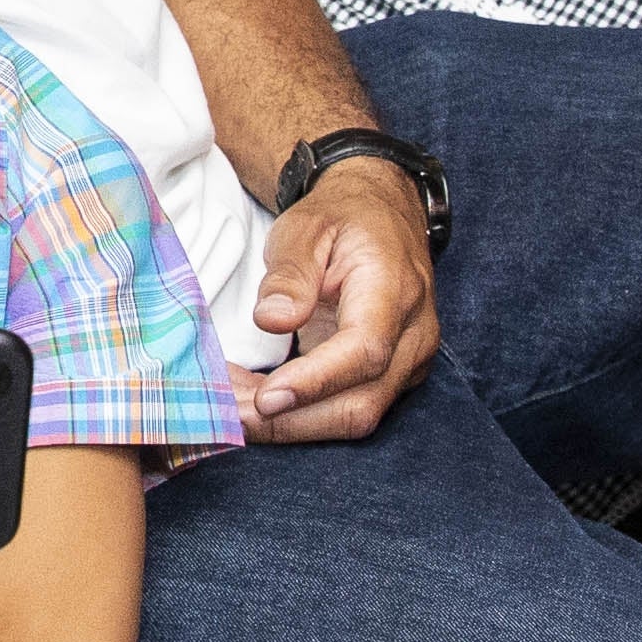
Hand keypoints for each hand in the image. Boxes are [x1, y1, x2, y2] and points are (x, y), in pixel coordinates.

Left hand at [244, 157, 439, 444]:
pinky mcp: (391, 378)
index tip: (266, 397)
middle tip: (228, 411)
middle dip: (291, 419)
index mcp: (394, 291)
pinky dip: (301, 417)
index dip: (316, 382)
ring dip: (291, 424)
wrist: (383, 217)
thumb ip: (291, 274)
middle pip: (361, 402)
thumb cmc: (342, 220)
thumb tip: (272, 321)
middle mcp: (413, 336)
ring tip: (233, 407)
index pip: (365, 351)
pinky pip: (349, 410)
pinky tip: (256, 404)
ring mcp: (408, 363)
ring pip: (356, 417)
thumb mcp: (306, 228)